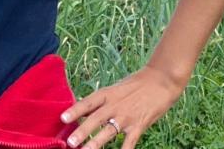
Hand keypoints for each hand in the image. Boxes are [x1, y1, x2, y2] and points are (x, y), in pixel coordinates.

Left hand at [60, 66, 185, 147]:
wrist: (161, 80)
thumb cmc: (136, 84)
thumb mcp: (116, 89)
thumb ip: (102, 101)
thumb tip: (84, 110)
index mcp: (107, 94)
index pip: (87, 102)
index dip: (74, 110)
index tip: (62, 118)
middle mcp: (115, 105)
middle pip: (95, 119)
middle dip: (81, 131)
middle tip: (70, 142)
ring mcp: (127, 117)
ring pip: (108, 132)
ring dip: (95, 143)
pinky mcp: (139, 126)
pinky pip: (129, 142)